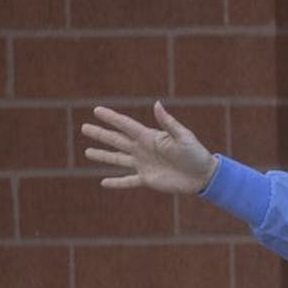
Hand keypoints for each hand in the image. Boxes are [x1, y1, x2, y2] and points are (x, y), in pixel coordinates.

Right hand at [82, 102, 217, 193]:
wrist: (203, 175)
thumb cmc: (195, 153)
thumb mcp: (183, 136)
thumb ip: (168, 123)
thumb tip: (157, 104)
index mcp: (150, 137)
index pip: (126, 125)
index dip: (111, 118)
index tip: (96, 110)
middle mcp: (143, 149)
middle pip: (117, 140)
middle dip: (100, 134)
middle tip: (84, 127)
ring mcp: (144, 165)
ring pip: (118, 159)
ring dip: (103, 156)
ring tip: (87, 152)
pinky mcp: (147, 180)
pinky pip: (128, 181)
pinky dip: (116, 183)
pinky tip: (103, 183)